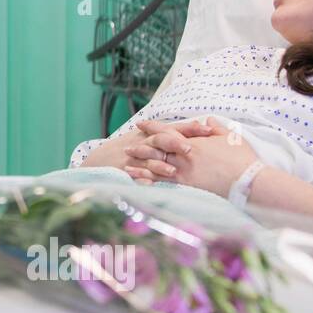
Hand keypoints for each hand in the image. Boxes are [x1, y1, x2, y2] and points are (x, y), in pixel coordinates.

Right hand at [82, 118, 221, 174]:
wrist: (104, 157)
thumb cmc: (134, 147)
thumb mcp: (152, 137)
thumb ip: (176, 134)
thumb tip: (206, 128)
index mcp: (154, 134)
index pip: (175, 128)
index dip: (191, 129)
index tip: (208, 131)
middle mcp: (145, 142)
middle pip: (161, 140)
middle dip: (175, 143)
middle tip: (190, 149)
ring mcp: (135, 156)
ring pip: (148, 158)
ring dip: (159, 165)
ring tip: (173, 172)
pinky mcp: (126, 169)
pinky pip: (134, 174)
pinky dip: (141, 179)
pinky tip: (150, 184)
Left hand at [123, 117, 258, 195]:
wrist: (248, 181)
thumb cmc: (241, 158)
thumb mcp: (230, 136)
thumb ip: (215, 127)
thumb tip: (206, 120)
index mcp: (192, 143)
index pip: (168, 132)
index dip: (153, 126)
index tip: (141, 123)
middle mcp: (184, 157)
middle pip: (156, 149)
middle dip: (141, 147)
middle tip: (127, 146)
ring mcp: (183, 173)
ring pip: (156, 166)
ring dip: (140, 164)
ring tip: (127, 164)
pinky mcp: (186, 187)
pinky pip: (163, 184)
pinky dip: (149, 181)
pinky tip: (139, 182)